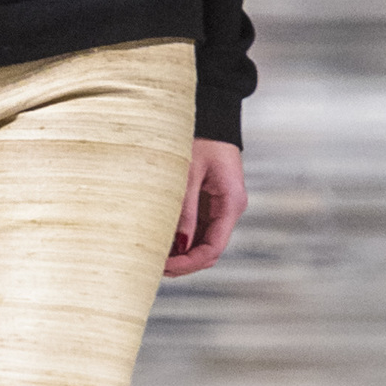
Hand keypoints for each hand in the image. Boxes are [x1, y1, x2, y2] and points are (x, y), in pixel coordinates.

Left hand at [165, 138, 246, 276]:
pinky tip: (162, 241)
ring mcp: (220, 208)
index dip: (190, 263)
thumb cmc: (201, 139)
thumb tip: (180, 246)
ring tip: (155, 256)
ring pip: (202, 242)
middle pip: (208, 250)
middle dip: (184, 263)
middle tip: (154, 266)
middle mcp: (229, 210)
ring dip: (182, 253)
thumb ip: (185, 211)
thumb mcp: (188, 174)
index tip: (166, 267)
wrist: (210, 119)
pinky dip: (181, 239)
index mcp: (230, 203)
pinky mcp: (210, 203)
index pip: (213, 248)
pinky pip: (197, 229)